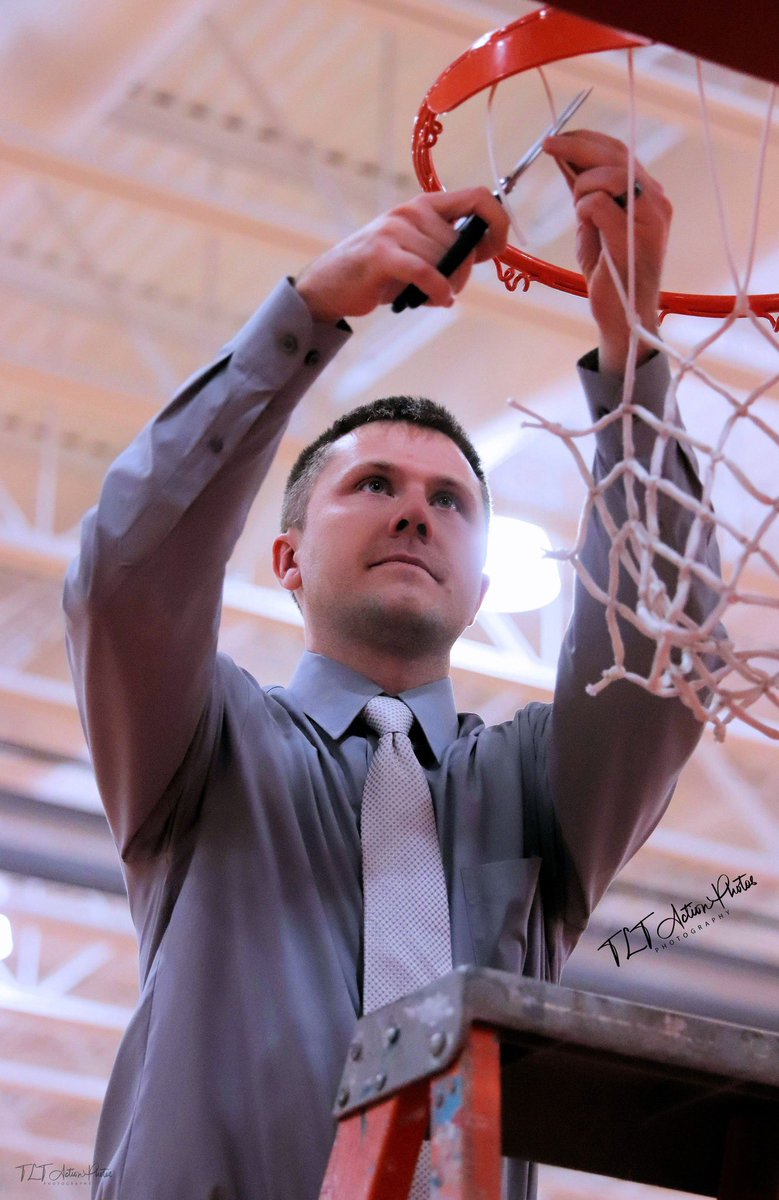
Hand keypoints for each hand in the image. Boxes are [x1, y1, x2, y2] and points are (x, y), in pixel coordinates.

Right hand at [295, 188, 508, 322]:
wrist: (330, 286)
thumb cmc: (379, 274)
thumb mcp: (418, 254)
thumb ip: (449, 249)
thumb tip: (486, 249)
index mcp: (425, 206)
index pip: (478, 197)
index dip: (497, 222)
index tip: (497, 248)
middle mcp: (412, 210)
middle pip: (462, 242)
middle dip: (464, 273)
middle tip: (448, 291)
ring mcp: (395, 229)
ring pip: (445, 260)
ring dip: (447, 286)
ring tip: (429, 297)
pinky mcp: (382, 253)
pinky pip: (425, 271)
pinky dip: (438, 289)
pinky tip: (439, 300)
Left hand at [543, 130, 671, 374]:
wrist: (624, 316)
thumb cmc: (609, 273)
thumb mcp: (593, 223)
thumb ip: (584, 192)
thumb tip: (565, 156)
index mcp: (647, 194)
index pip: (619, 151)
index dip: (586, 139)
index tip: (557, 138)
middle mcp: (655, 200)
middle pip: (617, 154)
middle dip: (577, 145)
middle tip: (548, 144)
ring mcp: (650, 217)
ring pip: (611, 174)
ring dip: (583, 185)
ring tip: (578, 208)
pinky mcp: (635, 237)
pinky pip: (600, 204)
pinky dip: (584, 208)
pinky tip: (584, 223)